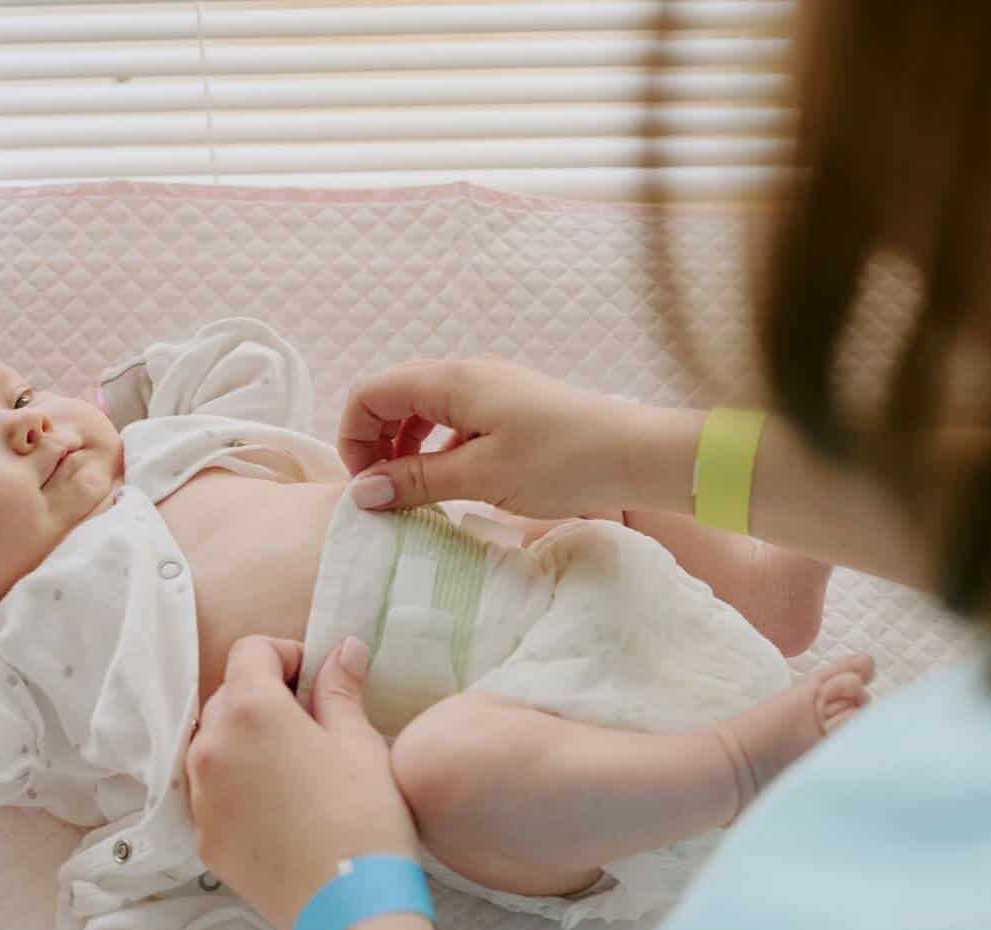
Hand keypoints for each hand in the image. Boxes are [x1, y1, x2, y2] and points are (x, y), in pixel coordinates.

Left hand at [185, 636, 419, 929]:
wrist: (347, 906)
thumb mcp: (359, 743)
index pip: (249, 651)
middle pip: (228, 695)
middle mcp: (211, 746)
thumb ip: (340, 690)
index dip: (285, 655)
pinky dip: (237, 785)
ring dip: (246, 740)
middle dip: (265, 696)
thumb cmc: (363, 816)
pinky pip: (212, 791)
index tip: (315, 678)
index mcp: (251, 710)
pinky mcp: (203, 837)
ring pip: (214, 744)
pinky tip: (278, 806)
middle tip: (311, 722)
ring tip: (292, 766)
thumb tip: (341, 650)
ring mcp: (201, 795)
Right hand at [336, 357, 697, 518]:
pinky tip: (449, 483)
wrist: (636, 454)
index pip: (370, 393)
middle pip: (392, 397)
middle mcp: (465, 375)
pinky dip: (435, 449)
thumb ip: (416, 482)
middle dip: (374, 443)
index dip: (353, 437)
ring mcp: (489, 389)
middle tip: (382, 494)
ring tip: (412, 493)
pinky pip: (452, 421)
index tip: (365, 487)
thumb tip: (361, 493)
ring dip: (404, 449)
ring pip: (422, 410)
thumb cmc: (562, 461)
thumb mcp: (481, 477)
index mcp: (452, 380)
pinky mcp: (509, 409)